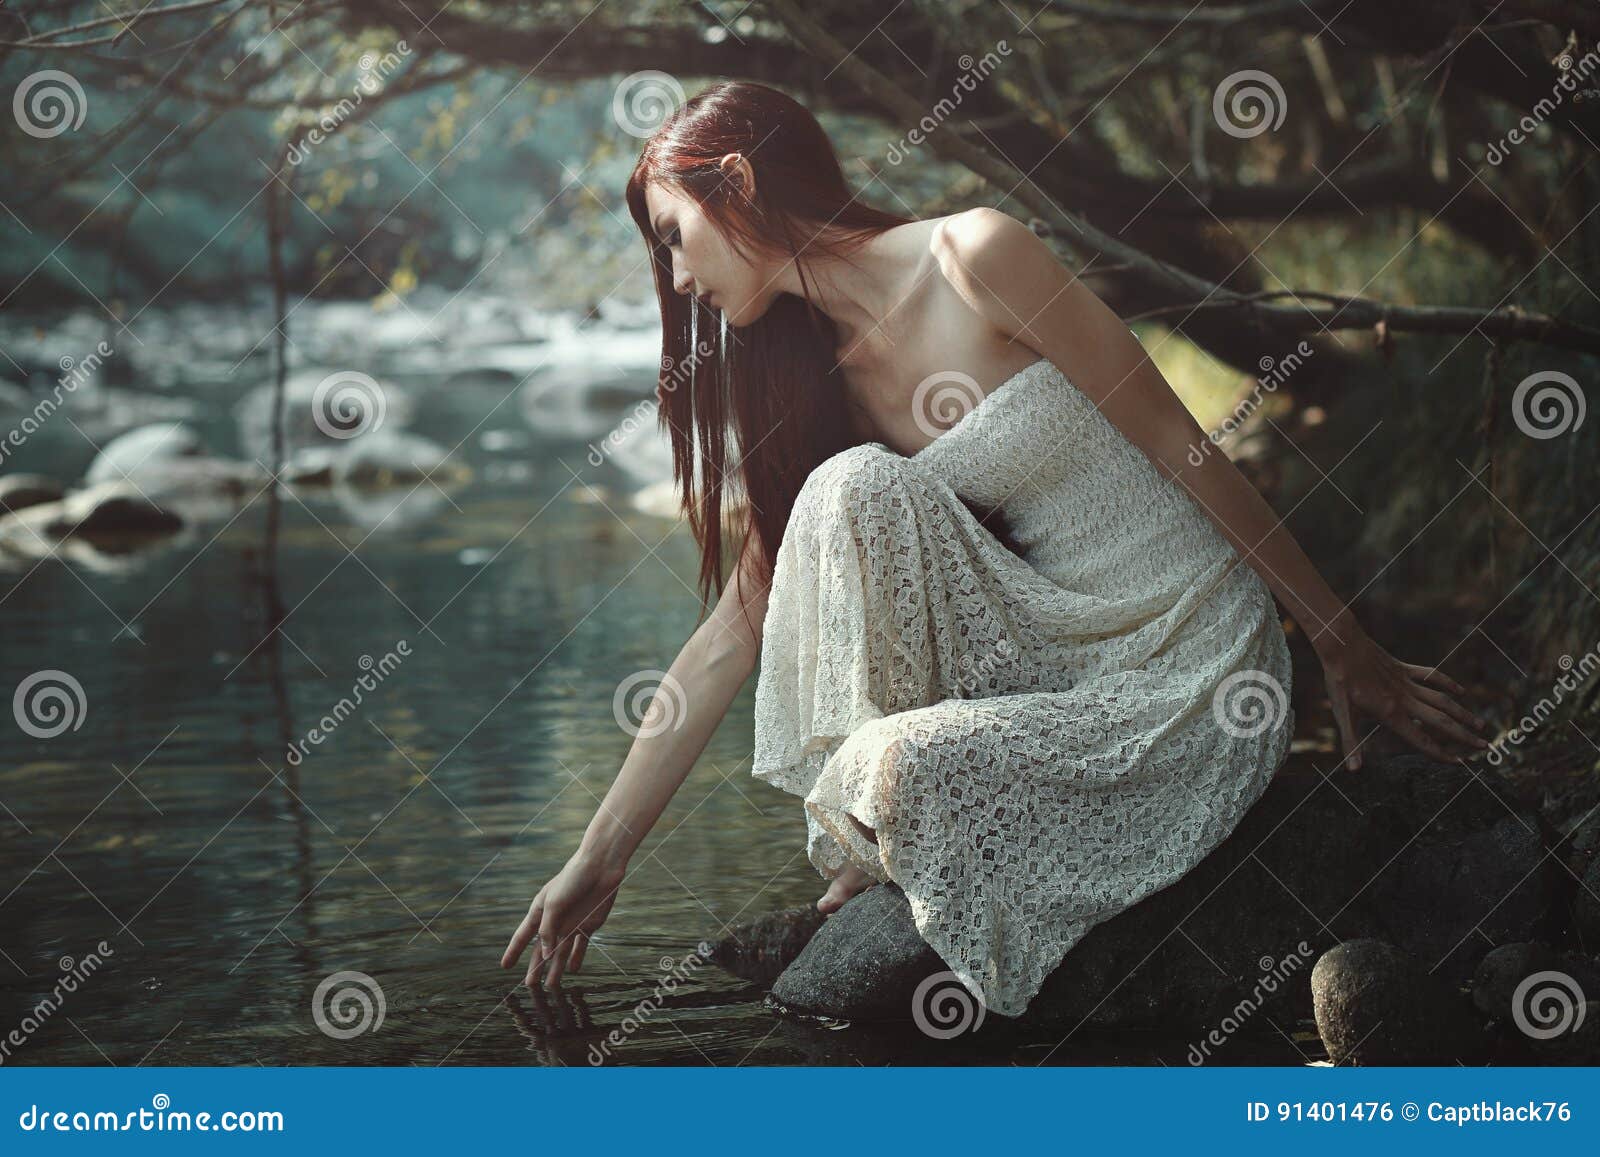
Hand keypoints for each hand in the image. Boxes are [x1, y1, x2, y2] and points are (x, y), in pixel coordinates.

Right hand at [500, 849, 626, 988]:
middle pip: (542, 949)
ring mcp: (572, 924)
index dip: (514, 951)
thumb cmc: (572, 880)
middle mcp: (555, 921)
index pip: (523, 936)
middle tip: (528, 986)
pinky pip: (580, 946)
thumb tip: (545, 956)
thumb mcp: (554, 905)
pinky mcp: (589, 924)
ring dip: (556, 969)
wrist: (600, 867)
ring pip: (561, 952)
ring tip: (551, 987)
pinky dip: (576, 958)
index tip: (504, 966)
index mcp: (540, 911)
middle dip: (535, 967)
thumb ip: (548, 931)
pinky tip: (572, 970)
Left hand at [1317, 618, 1491, 769]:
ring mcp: (1407, 683)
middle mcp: (1405, 700)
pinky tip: (1461, 692)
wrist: (1343, 645)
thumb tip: (1353, 770)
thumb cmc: (1339, 680)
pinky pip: (1432, 676)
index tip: (1460, 763)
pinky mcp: (1405, 668)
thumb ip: (1350, 742)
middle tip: (1485, 746)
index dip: (1441, 754)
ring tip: (1480, 725)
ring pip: (1443, 700)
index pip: (1421, 741)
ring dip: (1463, 713)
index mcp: (1391, 714)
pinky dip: (1448, 684)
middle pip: (1441, 722)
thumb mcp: (1341, 714)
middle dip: (1464, 736)